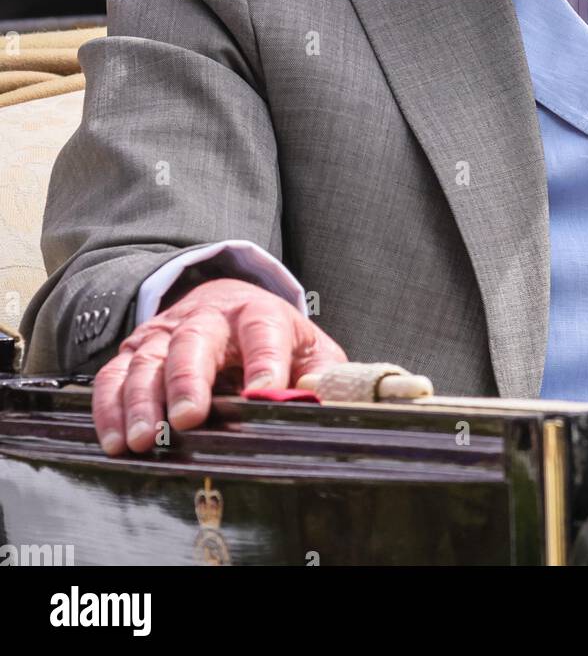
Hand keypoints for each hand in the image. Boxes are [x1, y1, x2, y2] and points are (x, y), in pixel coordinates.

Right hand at [92, 278, 346, 455]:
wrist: (228, 303)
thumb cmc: (273, 338)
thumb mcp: (307, 349)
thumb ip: (320, 373)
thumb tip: (319, 399)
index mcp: (257, 313)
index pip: (262, 330)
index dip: (264, 361)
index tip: (263, 395)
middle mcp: (208, 317)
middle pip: (195, 340)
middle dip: (189, 378)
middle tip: (188, 418)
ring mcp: (167, 331)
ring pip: (149, 358)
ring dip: (142, 400)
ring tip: (144, 440)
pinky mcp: (137, 350)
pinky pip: (114, 374)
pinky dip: (110, 407)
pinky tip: (115, 440)